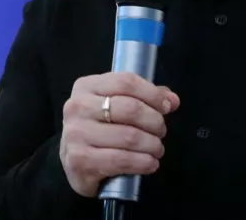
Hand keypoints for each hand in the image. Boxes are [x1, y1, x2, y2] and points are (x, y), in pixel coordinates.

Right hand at [58, 72, 180, 196]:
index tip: (166, 106)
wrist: (73, 163)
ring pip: (130, 136)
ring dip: (152, 145)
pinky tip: (150, 163)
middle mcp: (77, 108)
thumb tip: (172, 100)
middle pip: (130, 108)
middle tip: (161, 131)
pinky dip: (144, 162)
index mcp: (85, 87)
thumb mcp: (115, 105)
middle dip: (155, 121)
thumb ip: (145, 98)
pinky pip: (122, 160)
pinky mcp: (80, 161)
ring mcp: (76, 135)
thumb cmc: (99, 129)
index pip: (126, 82)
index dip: (152, 94)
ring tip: (157, 149)